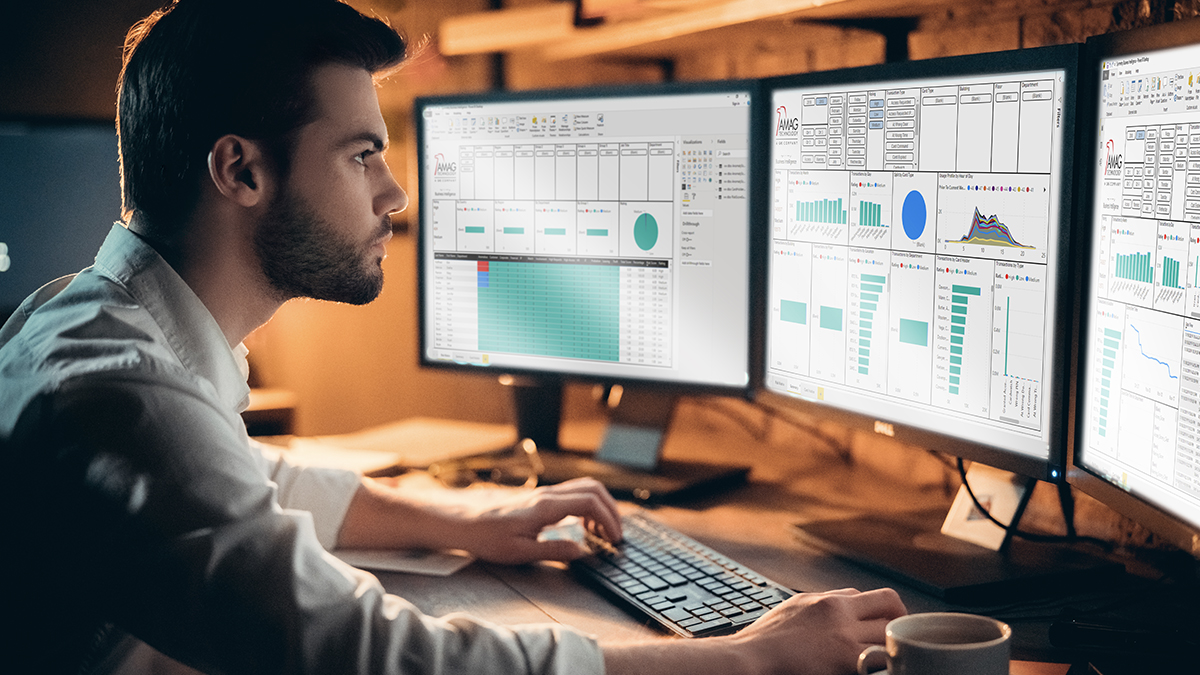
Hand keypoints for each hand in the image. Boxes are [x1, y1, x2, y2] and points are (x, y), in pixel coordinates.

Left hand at [457, 477, 622, 563]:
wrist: (462, 520)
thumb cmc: (486, 536)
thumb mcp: (520, 552)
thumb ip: (555, 551)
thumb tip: (582, 552)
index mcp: (546, 507)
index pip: (591, 502)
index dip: (609, 519)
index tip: (615, 538)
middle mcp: (548, 495)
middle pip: (593, 489)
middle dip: (611, 509)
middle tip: (615, 534)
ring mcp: (544, 493)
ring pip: (584, 488)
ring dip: (600, 506)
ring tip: (601, 532)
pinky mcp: (539, 497)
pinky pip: (572, 493)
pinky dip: (587, 505)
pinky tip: (582, 525)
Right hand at [603, 587, 904, 674]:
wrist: (750, 658)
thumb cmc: (766, 639)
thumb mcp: (795, 609)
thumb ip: (821, 606)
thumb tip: (841, 607)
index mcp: (828, 599)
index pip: (872, 596)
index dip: (885, 612)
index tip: (886, 627)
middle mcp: (840, 611)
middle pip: (890, 604)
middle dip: (899, 622)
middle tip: (901, 643)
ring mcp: (845, 636)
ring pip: (891, 632)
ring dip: (896, 644)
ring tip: (895, 659)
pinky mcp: (845, 660)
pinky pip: (880, 659)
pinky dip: (885, 664)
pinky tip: (881, 669)